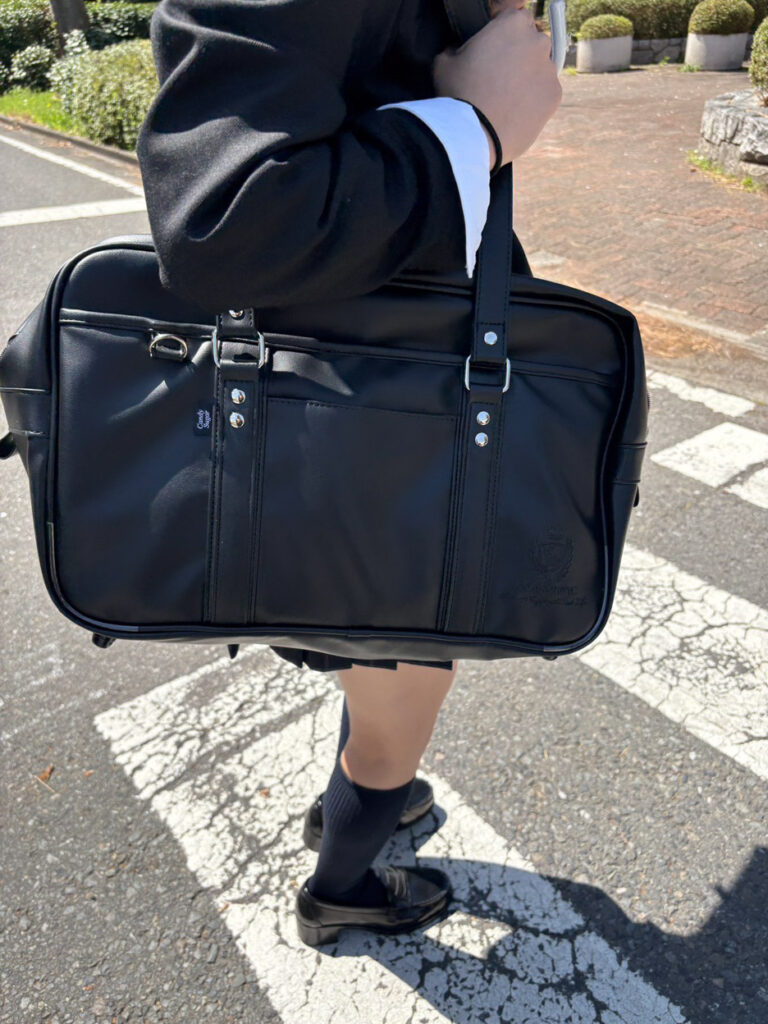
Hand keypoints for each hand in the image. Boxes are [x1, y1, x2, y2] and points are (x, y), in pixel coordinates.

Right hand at [432, 0, 561, 165]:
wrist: (475, 136)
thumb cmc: (458, 95)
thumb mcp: (444, 62)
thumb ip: (455, 48)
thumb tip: (457, 51)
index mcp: (513, 23)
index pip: (513, 14)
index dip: (501, 29)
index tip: (492, 44)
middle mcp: (538, 41)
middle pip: (531, 40)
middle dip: (517, 53)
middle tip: (497, 74)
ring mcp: (549, 70)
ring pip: (540, 68)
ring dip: (527, 77)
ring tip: (506, 98)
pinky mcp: (555, 96)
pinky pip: (545, 92)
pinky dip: (534, 99)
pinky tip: (515, 112)